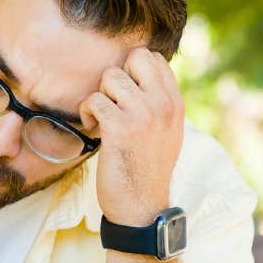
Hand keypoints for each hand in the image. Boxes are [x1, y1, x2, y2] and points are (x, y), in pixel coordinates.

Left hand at [79, 48, 184, 225]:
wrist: (141, 204)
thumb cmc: (147, 168)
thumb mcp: (166, 131)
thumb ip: (158, 103)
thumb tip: (141, 76)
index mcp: (175, 103)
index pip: (154, 58)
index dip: (132, 70)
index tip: (124, 95)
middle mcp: (163, 104)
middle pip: (134, 57)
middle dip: (115, 77)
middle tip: (111, 102)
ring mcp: (143, 115)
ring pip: (110, 77)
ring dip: (98, 97)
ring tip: (100, 118)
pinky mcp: (119, 128)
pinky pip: (94, 100)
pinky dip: (87, 113)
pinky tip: (93, 128)